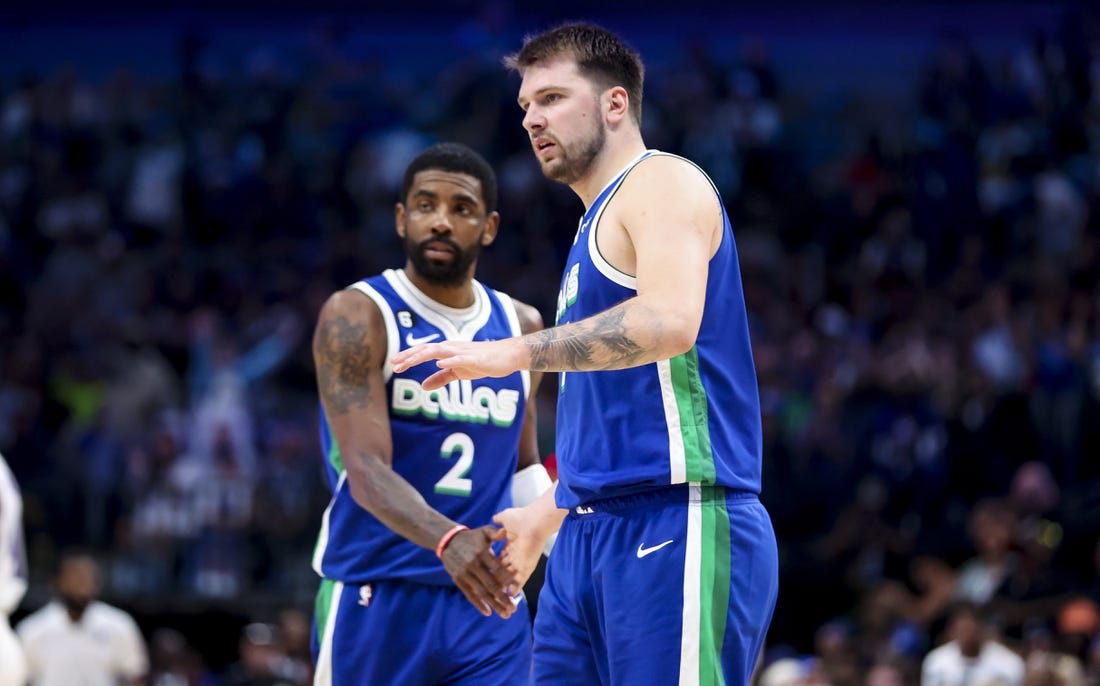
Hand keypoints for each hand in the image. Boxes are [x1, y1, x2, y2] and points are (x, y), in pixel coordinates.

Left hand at [390, 339, 522, 390]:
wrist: (506, 357)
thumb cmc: (482, 362)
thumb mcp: (458, 373)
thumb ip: (441, 378)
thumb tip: (423, 386)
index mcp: (446, 352)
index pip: (423, 352)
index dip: (408, 357)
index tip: (394, 364)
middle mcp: (452, 348)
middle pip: (426, 349)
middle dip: (410, 356)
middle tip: (394, 363)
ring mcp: (463, 352)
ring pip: (439, 351)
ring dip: (423, 356)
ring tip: (409, 362)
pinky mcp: (475, 358)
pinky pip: (460, 358)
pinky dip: (449, 359)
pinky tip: (439, 362)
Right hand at [439, 525, 516, 618]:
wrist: (448, 540)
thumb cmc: (471, 537)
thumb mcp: (483, 531)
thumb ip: (495, 533)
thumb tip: (505, 531)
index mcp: (482, 552)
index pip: (496, 567)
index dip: (506, 578)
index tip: (515, 588)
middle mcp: (473, 564)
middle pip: (490, 584)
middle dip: (502, 598)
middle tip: (513, 609)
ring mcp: (465, 573)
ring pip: (481, 592)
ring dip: (493, 604)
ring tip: (505, 614)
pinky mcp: (458, 580)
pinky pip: (469, 594)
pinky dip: (478, 604)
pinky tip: (488, 612)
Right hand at [493, 507, 548, 596]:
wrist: (534, 520)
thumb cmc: (521, 518)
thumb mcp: (506, 518)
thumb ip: (500, 520)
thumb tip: (495, 520)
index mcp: (510, 546)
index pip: (499, 560)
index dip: (492, 567)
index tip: (483, 574)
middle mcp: (515, 556)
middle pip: (503, 571)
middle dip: (496, 581)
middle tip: (488, 588)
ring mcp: (521, 562)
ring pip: (510, 578)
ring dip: (504, 587)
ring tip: (497, 595)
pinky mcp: (527, 567)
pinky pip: (521, 580)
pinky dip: (516, 587)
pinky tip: (510, 595)